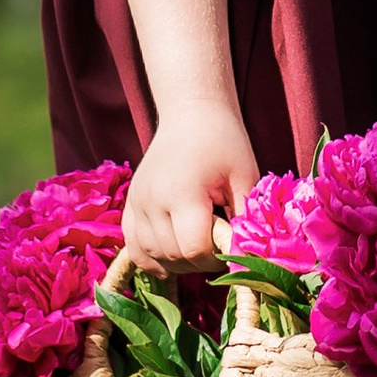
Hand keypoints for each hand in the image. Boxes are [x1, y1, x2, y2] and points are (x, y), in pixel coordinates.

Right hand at [124, 100, 259, 268]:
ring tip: (199, 249)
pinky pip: (134, 247)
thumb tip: (246, 256)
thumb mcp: (244, 176)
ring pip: (152, 254)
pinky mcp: (130, 204)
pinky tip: (170, 262)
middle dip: (199, 262)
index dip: (216, 258)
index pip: (194, 249)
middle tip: (218, 247)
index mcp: (183, 192)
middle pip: (173, 255)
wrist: (191, 114)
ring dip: (177, 262)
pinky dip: (151, 259)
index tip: (231, 247)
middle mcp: (152, 200)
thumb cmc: (224, 142)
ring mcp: (137, 202)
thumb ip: (244, 218)